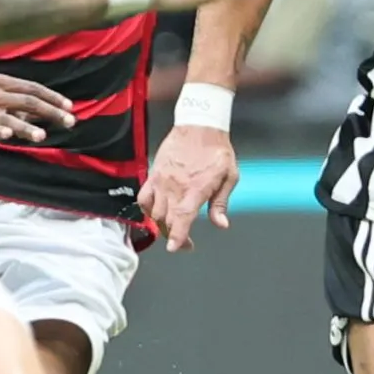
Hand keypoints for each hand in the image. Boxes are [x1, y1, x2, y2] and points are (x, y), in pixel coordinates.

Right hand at [0, 74, 75, 146]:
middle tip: (69, 122)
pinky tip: (7, 137)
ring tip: (41, 136)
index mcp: (3, 82)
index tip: (70, 107)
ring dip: (26, 127)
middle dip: (51, 112)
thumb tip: (51, 111)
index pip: (33, 88)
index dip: (53, 97)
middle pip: (28, 101)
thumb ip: (23, 105)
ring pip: (9, 117)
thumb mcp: (0, 97)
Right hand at [138, 123, 239, 251]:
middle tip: (183, 242)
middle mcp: (175, 186)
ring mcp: (162, 181)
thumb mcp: (230, 176)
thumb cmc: (217, 150)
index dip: (177, 236)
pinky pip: (143, 197)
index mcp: (196, 188)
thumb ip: (221, 203)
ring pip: (154, 212)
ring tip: (171, 228)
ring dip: (161, 225)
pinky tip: (155, 213)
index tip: (175, 248)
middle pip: (167, 220)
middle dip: (173, 236)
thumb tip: (221, 224)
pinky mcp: (154, 174)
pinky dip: (147, 209)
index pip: (181, 217)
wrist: (199, 126)